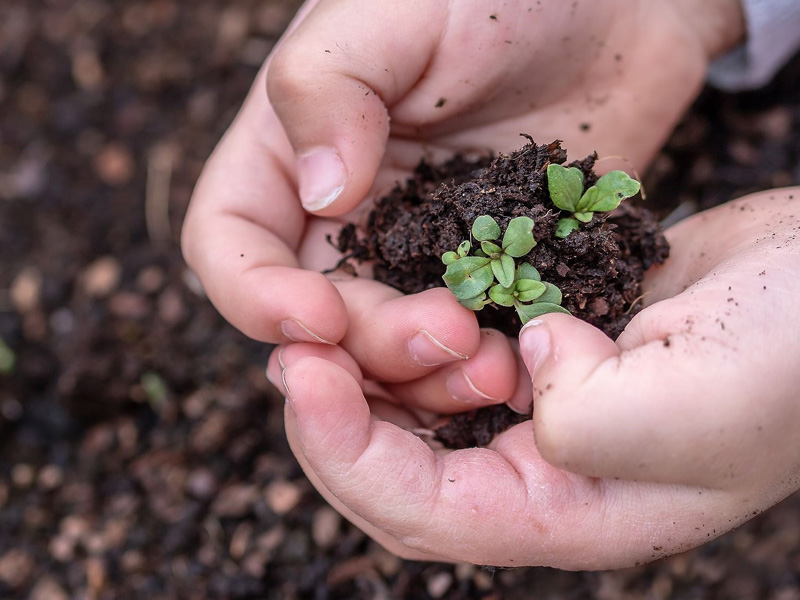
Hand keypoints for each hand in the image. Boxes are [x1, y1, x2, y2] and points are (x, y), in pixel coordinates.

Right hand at [182, 0, 742, 404]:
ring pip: (391, 349)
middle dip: (368, 345)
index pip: (229, 243)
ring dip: (428, 375)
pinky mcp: (488, 274)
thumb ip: (328, 88)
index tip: (315, 317)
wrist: (615, 6)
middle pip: (320, 318)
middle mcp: (347, 216)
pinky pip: (471, 341)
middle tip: (446, 334)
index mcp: (293, 154)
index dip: (254, 295)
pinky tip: (527, 364)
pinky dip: (486, 366)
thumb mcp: (394, 10)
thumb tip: (320, 195)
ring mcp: (420, 253)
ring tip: (494, 366)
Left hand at [267, 188, 799, 568]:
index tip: (302, 375)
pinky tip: (390, 298)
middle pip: (402, 470)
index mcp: (574, 512)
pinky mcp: (546, 349)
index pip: (423, 511)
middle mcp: (547, 472)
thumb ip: (590, 417)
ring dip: (368, 373)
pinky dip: (414, 334)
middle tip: (292, 349)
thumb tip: (526, 362)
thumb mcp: (698, 403)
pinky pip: (455, 354)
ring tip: (326, 322)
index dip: (348, 452)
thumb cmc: (793, 355)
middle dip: (335, 417)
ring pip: (419, 413)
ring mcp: (543, 410)